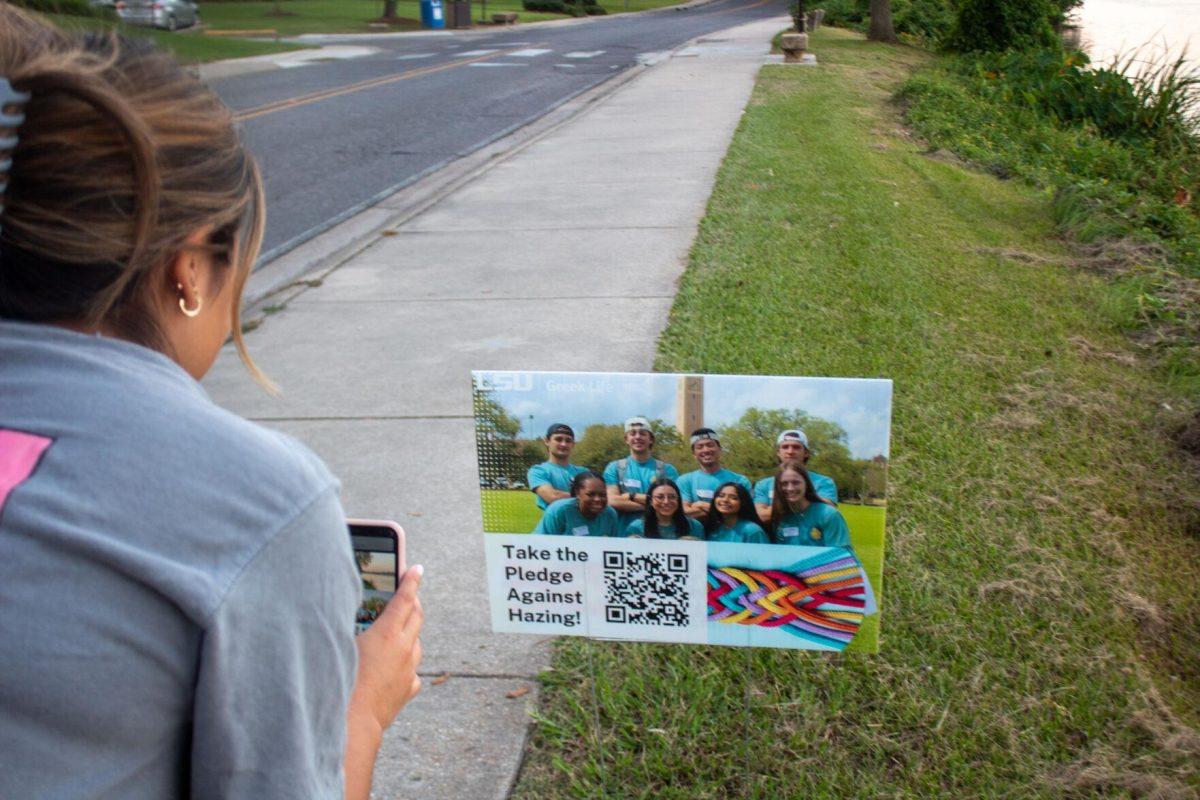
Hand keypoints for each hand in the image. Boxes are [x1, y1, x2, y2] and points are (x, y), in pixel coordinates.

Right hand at [349, 564, 423, 731]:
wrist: (353, 723)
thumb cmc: (340, 682)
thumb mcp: (342, 645)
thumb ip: (352, 628)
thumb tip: (351, 615)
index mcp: (387, 633)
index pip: (405, 599)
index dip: (411, 581)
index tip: (417, 569)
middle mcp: (404, 648)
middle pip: (416, 617)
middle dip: (413, 603)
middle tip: (409, 595)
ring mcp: (409, 669)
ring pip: (416, 643)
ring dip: (409, 633)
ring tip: (397, 632)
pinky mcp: (409, 687)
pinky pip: (412, 669)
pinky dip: (405, 662)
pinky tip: (394, 666)